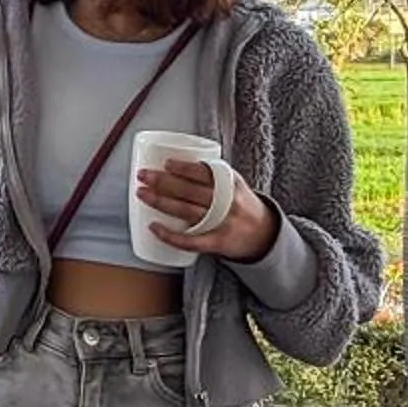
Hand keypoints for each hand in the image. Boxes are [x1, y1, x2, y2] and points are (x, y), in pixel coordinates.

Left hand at [137, 158, 277, 262]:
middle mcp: (227, 203)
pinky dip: (170, 235)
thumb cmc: (241, 205)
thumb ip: (212, 176)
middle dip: (163, 182)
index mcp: (231, 184)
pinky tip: (154, 227)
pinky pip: (190, 241)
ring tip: (142, 193)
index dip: (184, 168)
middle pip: (190, 191)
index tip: (166, 163)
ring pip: (186, 211)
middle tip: (143, 176)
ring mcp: (221, 223)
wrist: (264, 234)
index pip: (205, 173)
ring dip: (161, 202)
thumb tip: (174, 166)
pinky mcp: (216, 243)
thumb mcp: (234, 185)